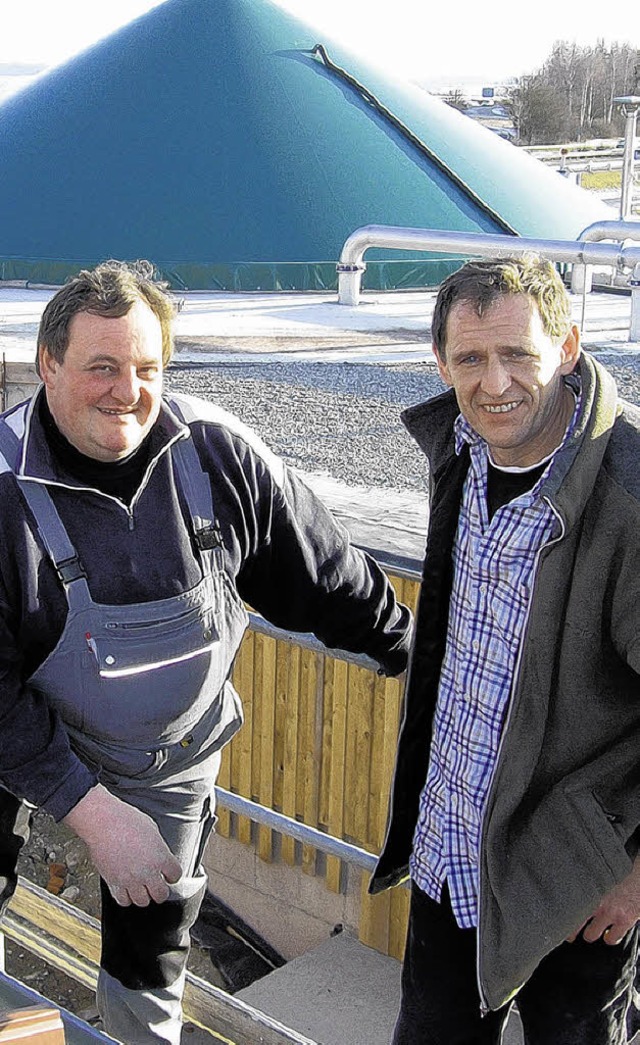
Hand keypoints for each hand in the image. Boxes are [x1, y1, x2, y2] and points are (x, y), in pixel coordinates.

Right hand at [63, 784, 181, 906]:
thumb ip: (158, 848)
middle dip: (161, 891)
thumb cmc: (126, 820)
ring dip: (143, 896)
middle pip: (161, 895)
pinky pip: (123, 901)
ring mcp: (130, 879)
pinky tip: (127, 890)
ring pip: (142, 901)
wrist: (103, 822)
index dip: (173, 875)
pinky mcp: (114, 883)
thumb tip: (159, 855)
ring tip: (141, 888)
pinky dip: (126, 898)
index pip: (175, 875)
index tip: (169, 875)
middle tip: (157, 886)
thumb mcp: (152, 830)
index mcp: (160, 856)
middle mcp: (147, 871)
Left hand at [567, 854, 639, 945]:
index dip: (559, 915)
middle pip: (572, 923)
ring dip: (590, 934)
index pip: (564, 906)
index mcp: (584, 888)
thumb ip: (584, 883)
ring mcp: (609, 912)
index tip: (556, 921)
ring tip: (590, 932)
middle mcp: (594, 900)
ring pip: (590, 935)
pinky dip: (610, 939)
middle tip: (570, 933)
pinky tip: (609, 935)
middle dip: (571, 930)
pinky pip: (611, 939)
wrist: (637, 872)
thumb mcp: (596, 874)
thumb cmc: (616, 871)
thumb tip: (565, 881)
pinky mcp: (624, 920)